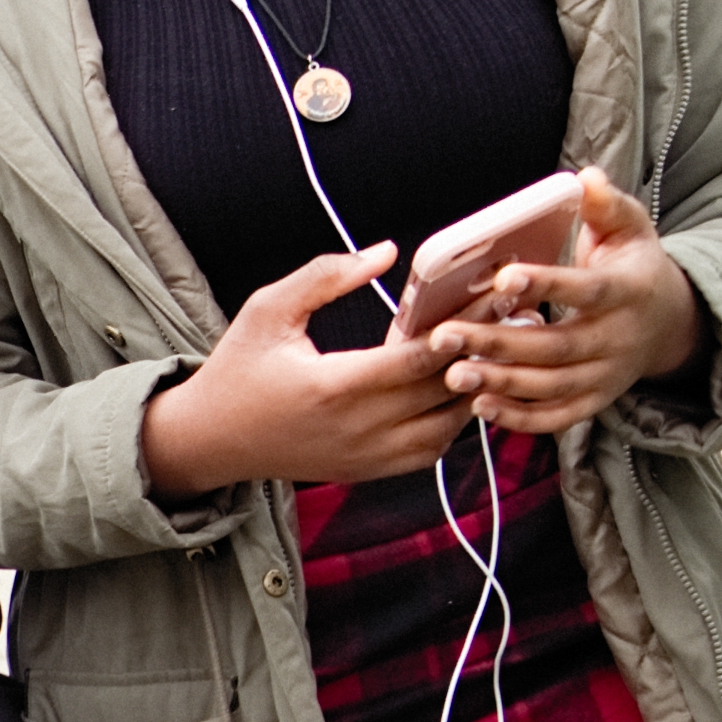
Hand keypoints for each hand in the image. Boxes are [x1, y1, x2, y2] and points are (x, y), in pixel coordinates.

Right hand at [139, 250, 476, 494]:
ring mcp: (364, 456)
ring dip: (472, 391)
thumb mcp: (267, 310)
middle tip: (510, 317)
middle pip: (441, 392)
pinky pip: (430, 452)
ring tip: (488, 352)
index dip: (456, 331)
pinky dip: (453, 422)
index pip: (413, 361)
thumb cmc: (238, 370)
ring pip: (447, 428)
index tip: (486, 300)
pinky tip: (456, 390)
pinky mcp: (368, 470)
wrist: (211, 439)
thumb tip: (385, 252)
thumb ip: (325, 277)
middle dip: (479, 353)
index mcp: (330, 387)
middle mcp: (354, 428)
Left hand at [431, 182, 698, 438]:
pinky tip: (480, 406)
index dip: (545, 285)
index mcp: (627, 292)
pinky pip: (556, 417)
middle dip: (498, 343)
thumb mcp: (630, 230)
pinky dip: (520, 418)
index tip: (502, 279)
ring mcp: (606, 376)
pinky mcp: (593, 401)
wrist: (669, 323)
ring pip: (551, 386)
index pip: (586, 290)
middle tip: (446, 336)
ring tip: (453, 374)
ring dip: (501, 383)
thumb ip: (608, 206)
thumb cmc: (635, 268)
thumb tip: (586, 179)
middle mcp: (618, 340)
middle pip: (557, 347)